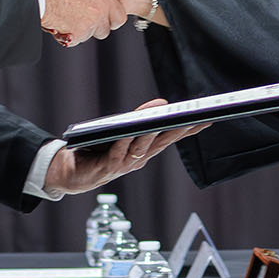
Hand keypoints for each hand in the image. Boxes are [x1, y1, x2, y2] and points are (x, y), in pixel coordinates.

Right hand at [35, 0, 126, 44]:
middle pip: (105, 29)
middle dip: (96, 26)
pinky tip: (59, 24)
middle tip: (82, 18)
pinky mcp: (77, 35)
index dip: (109, 15)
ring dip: (81, 30)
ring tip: (66, 18)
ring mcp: (90, 26)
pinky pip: (74, 40)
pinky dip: (68, 35)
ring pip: (89, 35)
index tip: (99, 13)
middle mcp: (101, 13)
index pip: (118, 15)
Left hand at [42, 100, 208, 193]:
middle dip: (178, 130)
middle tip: (192, 118)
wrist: (71, 173)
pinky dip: (123, 144)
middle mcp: (138, 159)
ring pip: (140, 148)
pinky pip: (117, 155)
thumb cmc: (97, 151)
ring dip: (149, 134)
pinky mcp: (106, 168)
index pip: (170, 137)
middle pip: (161, 142)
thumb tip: (161, 104)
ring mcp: (123, 165)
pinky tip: (127, 134)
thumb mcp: (121, 132)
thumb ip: (139, 120)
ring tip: (158, 119)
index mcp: (144, 150)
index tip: (206, 119)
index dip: (189, 129)